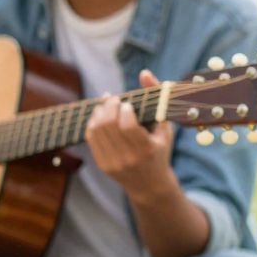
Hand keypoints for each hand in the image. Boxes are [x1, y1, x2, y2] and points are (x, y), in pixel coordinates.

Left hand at [83, 69, 176, 197]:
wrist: (149, 185)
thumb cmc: (160, 150)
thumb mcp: (164, 126)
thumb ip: (156, 97)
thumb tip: (144, 72)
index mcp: (147, 150)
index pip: (127, 126)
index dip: (124, 110)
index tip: (128, 104)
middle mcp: (128, 158)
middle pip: (109, 125)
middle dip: (110, 106)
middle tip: (114, 99)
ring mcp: (113, 163)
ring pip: (97, 130)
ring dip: (99, 112)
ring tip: (107, 105)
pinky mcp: (102, 165)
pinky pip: (91, 138)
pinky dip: (93, 123)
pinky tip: (100, 116)